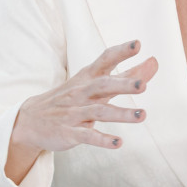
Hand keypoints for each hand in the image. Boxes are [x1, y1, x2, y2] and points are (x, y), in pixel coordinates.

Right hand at [5, 41, 157, 182]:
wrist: (30, 120)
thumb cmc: (72, 98)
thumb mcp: (96, 84)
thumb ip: (128, 75)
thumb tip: (155, 61)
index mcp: (88, 78)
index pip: (105, 60)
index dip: (121, 52)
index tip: (137, 44)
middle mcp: (82, 93)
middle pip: (104, 86)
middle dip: (123, 85)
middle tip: (143, 85)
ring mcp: (75, 113)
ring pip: (99, 112)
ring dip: (121, 114)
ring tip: (142, 115)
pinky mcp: (70, 132)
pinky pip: (87, 136)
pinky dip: (103, 140)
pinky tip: (119, 143)